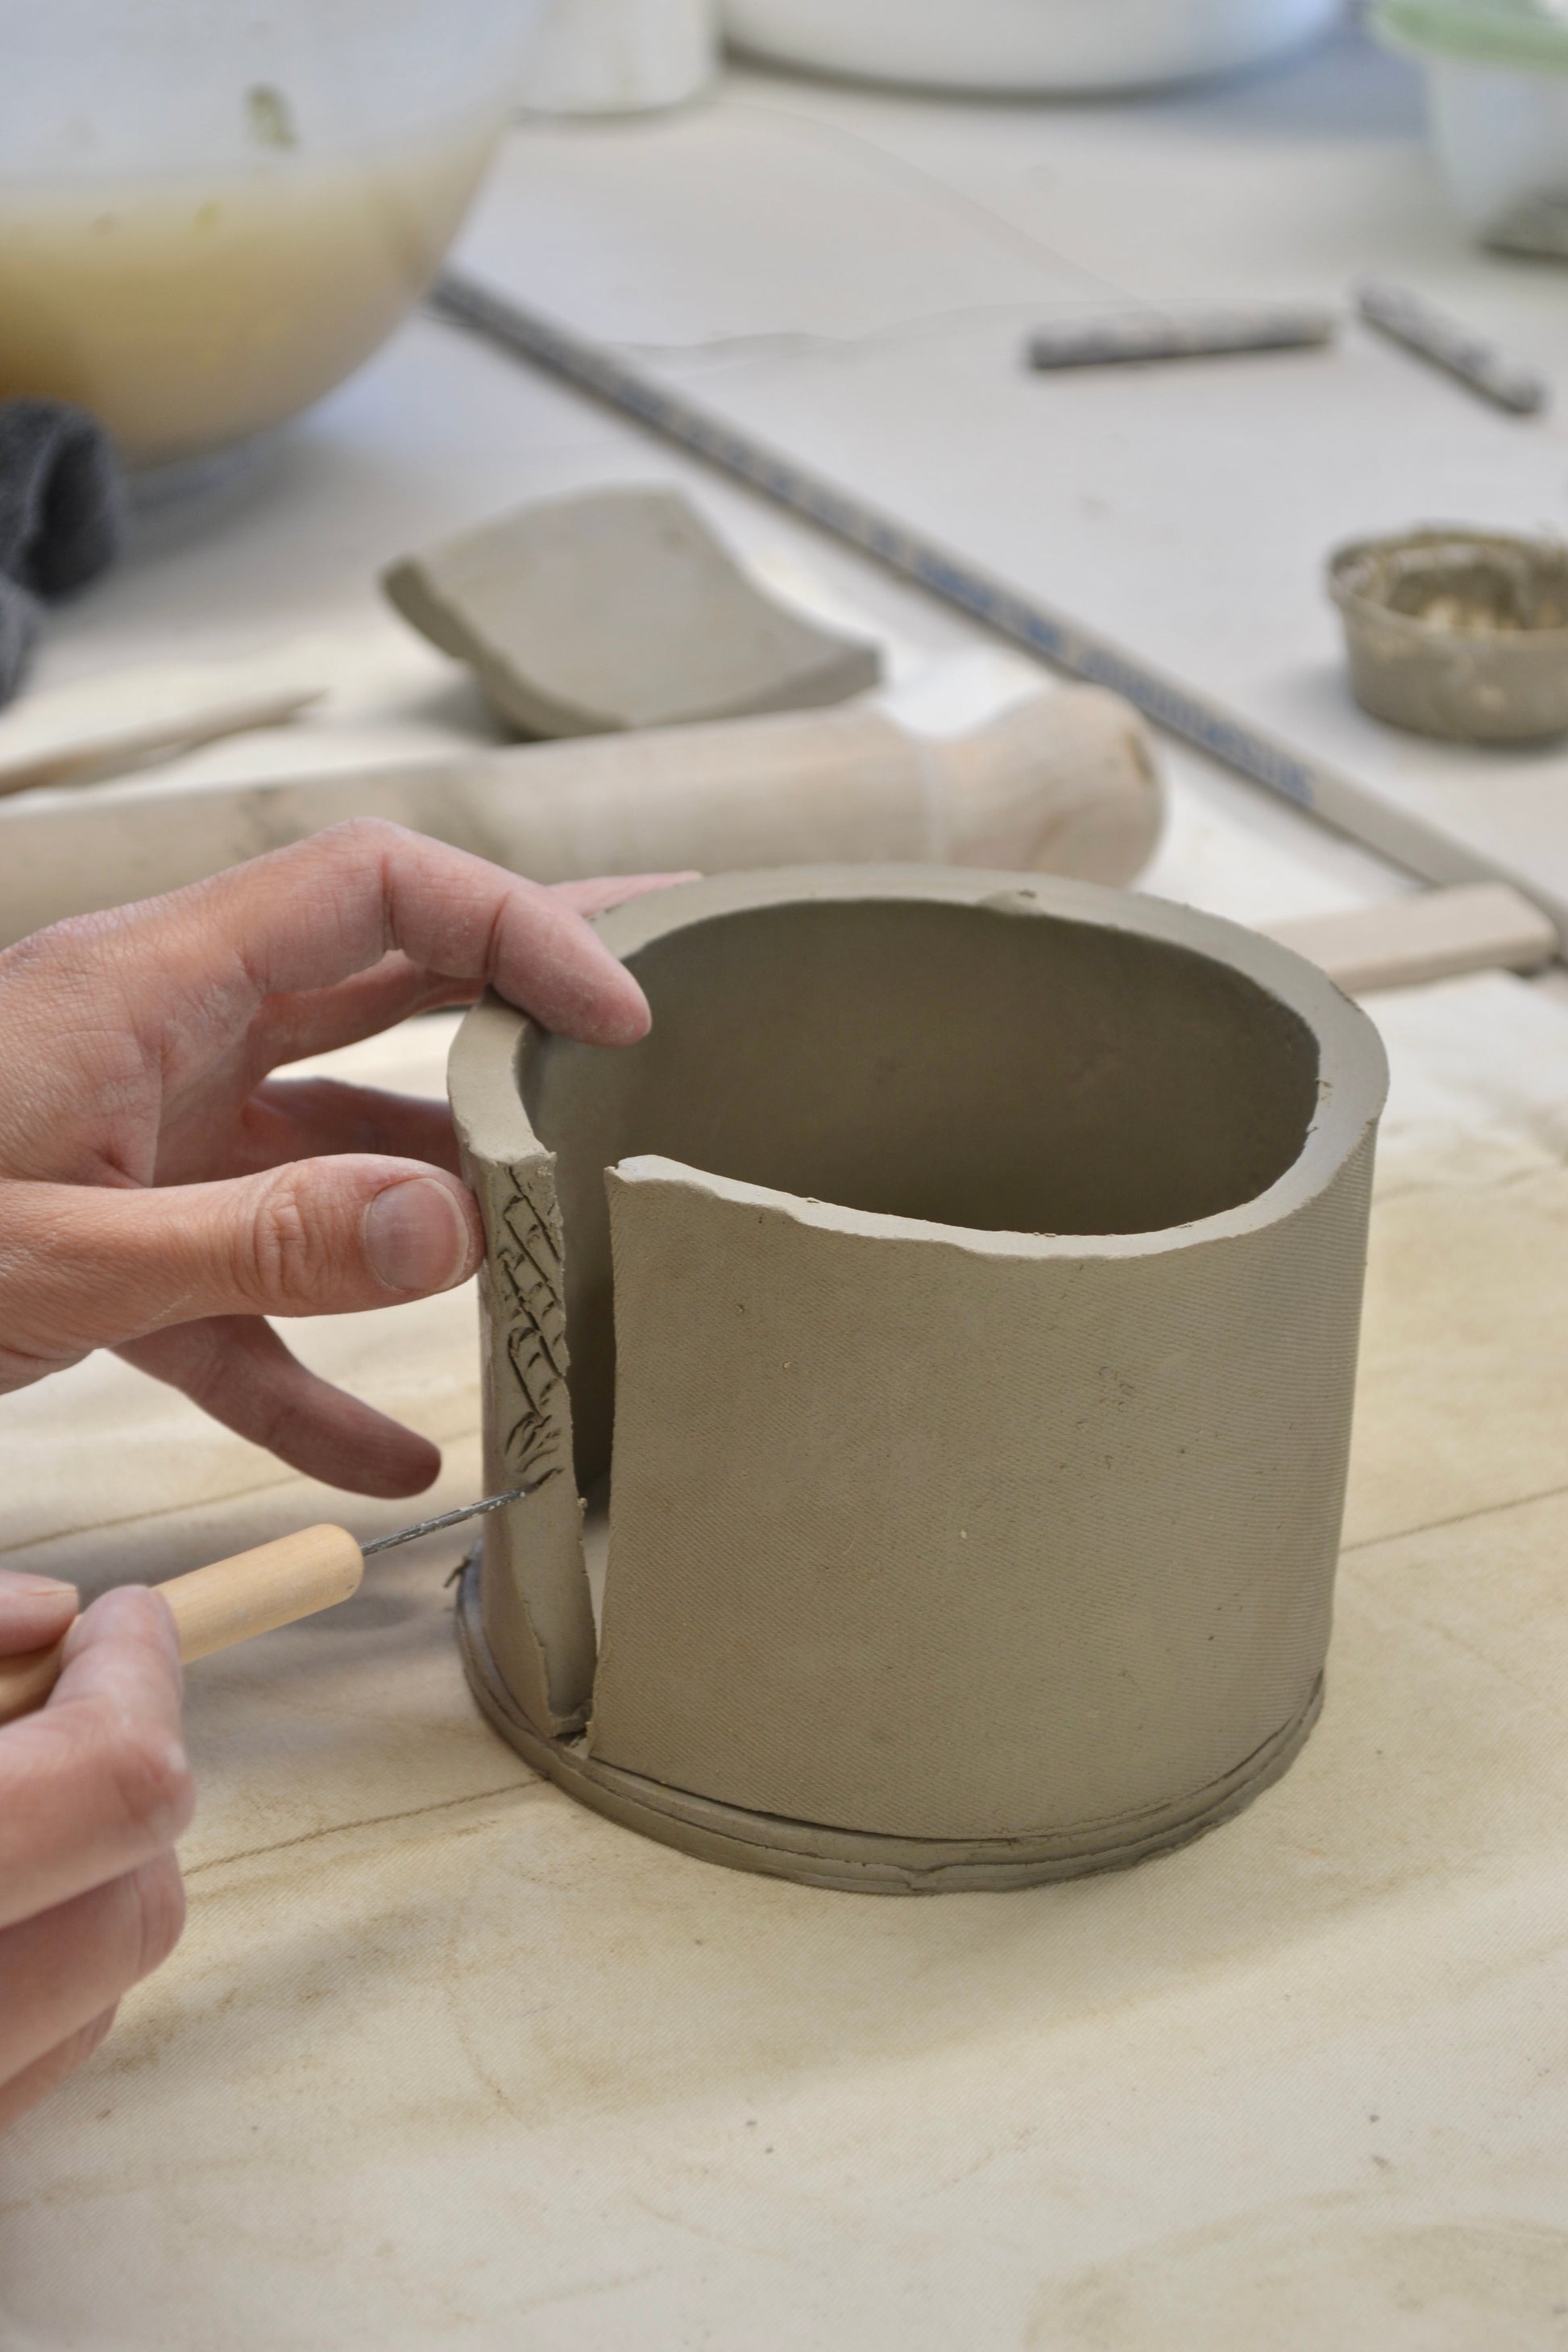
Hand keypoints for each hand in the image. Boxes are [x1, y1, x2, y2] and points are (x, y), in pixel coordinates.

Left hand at [0, 820, 682, 1493]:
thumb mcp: (51, 1253)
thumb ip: (253, 1240)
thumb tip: (455, 1221)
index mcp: (151, 988)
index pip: (378, 891)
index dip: (518, 925)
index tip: (623, 1011)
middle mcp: (162, 1040)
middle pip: (379, 987)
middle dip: (514, 1006)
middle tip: (646, 1027)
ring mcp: (139, 1137)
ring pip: (330, 1148)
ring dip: (432, 1213)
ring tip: (543, 1271)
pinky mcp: (109, 1239)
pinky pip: (246, 1293)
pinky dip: (316, 1368)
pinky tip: (386, 1460)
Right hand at [0, 1573, 192, 2130]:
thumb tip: (52, 1617)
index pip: (117, 1780)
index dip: (138, 1677)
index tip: (129, 1620)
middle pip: (142, 1906)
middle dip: (123, 1789)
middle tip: (58, 1710)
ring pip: (101, 1995)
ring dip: (78, 1883)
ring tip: (5, 1800)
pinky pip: (32, 2063)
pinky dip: (24, 1972)